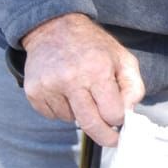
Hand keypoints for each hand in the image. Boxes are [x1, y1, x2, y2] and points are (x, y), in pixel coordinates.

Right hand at [20, 13, 144, 145]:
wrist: (54, 28)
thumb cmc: (92, 46)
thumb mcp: (123, 59)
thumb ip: (134, 87)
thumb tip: (128, 113)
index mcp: (97, 69)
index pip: (112, 113)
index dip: (119, 119)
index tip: (121, 123)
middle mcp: (71, 78)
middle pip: (91, 124)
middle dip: (104, 136)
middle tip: (111, 139)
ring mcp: (49, 86)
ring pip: (72, 120)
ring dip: (81, 114)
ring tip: (81, 91)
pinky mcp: (34, 91)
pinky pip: (53, 116)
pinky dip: (63, 110)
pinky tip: (65, 91)